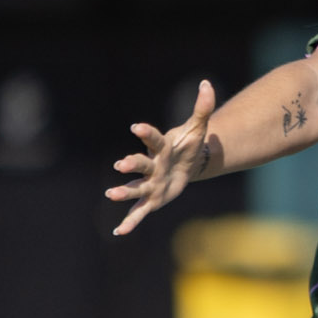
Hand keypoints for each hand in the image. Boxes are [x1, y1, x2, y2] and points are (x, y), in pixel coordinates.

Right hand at [106, 80, 218, 236]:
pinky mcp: (152, 199)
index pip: (153, 138)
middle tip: (120, 164)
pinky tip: (119, 233)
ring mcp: (150, 183)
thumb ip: (202, 107)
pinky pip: (140, 212)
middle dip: (131, 164)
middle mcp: (151, 165)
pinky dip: (130, 222)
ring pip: (136, 188)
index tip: (137, 126)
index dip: (146, 132)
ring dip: (124, 192)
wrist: (187, 165)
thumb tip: (207, 84)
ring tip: (110, 195)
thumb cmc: (188, 145)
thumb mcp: (198, 128)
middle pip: (140, 164)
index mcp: (161, 147)